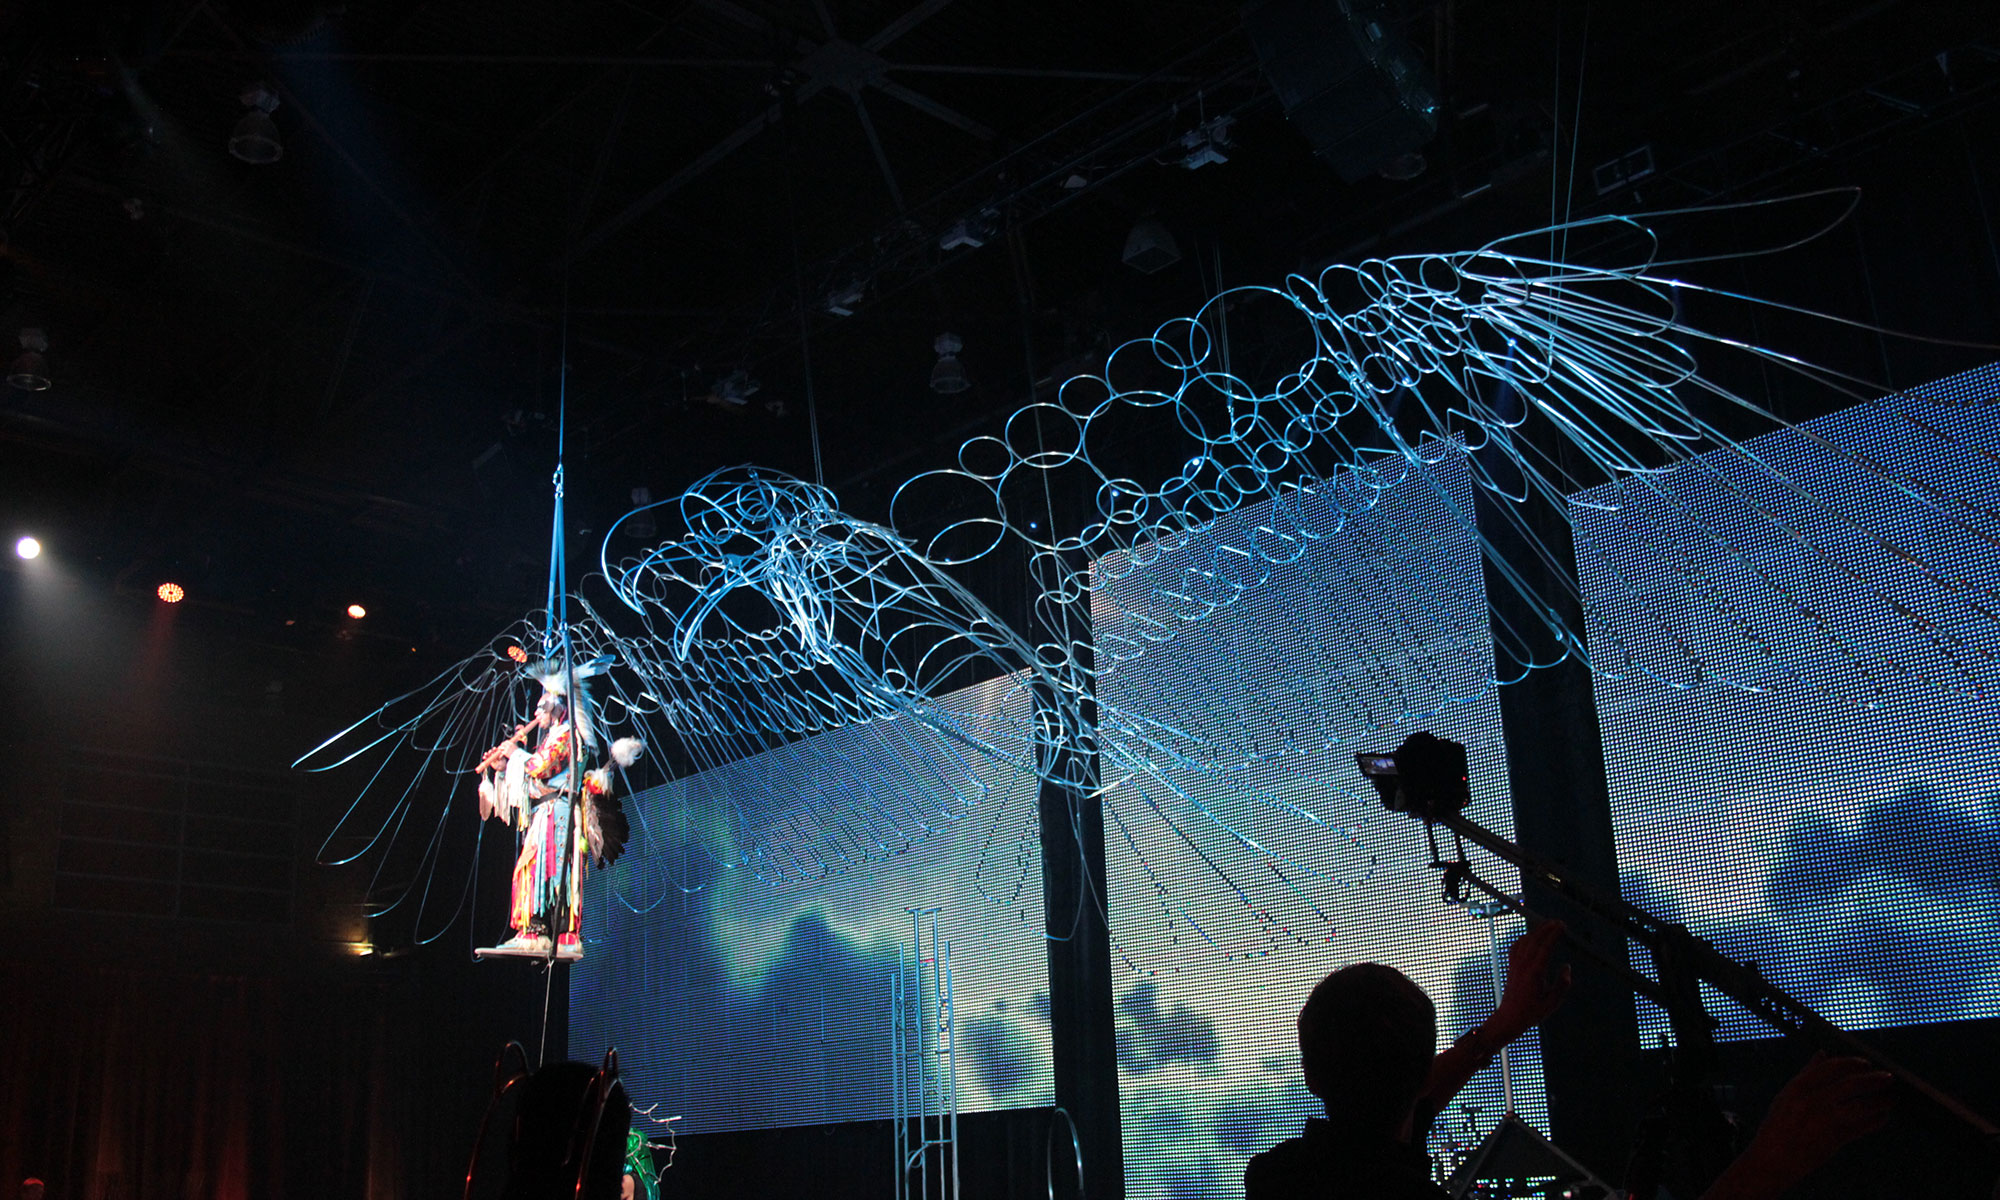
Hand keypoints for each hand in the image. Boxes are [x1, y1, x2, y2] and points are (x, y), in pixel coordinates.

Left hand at [1492, 919, 1571, 1036]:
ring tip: (1547, 925)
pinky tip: (1528, 937)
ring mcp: (1515, 965)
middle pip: (1534, 940)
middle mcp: (1523, 965)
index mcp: (1535, 973)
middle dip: (1546, 928)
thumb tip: (1566, 966)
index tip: (1562, 926)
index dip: (1553, 935)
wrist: (1510, 1017)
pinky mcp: (1511, 967)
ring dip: (1536, 931)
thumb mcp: (1552, 1002)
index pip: (1545, 948)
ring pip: (1524, 942)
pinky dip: (1523, 939)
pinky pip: (1515, 948)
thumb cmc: (1532, 1012)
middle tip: (1558, 922)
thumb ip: (1562, 984)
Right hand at [1701, 1053, 1893, 1199]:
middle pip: (1851, 1084)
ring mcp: (1825, 1120)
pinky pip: (1862, 1127)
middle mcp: (1813, 1100)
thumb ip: (1807, 1073)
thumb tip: (1822, 1053)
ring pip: (1861, 1106)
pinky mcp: (1834, 1138)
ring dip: (1880, 1101)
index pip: (1831, 1067)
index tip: (1866, 1063)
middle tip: (1888, 1077)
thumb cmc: (1779, 1125)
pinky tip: (1883, 1116)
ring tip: (1890, 1098)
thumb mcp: (1787, 1094)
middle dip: (1873, 1079)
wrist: (1773, 1158)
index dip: (1852, 1063)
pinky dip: (1876, 1121)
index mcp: (1799, 1087)